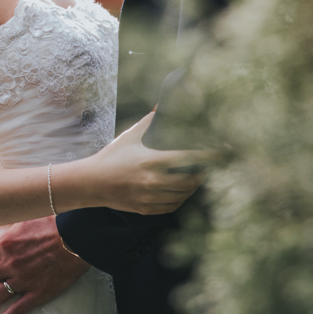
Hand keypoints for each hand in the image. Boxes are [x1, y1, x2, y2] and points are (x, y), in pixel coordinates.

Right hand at [78, 112, 213, 214]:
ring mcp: (149, 198)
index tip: (221, 151)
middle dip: (203, 174)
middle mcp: (153, 182)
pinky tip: (182, 191)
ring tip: (198, 178)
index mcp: (151, 161)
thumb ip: (149, 121)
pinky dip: (180, 199)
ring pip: (183, 196)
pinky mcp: (146, 209)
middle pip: (190, 181)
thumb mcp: (130, 136)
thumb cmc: (111, 157)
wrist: (91, 182)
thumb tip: (162, 104)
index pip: (188, 158)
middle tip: (210, 167)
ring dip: (193, 188)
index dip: (208, 156)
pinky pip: (171, 206)